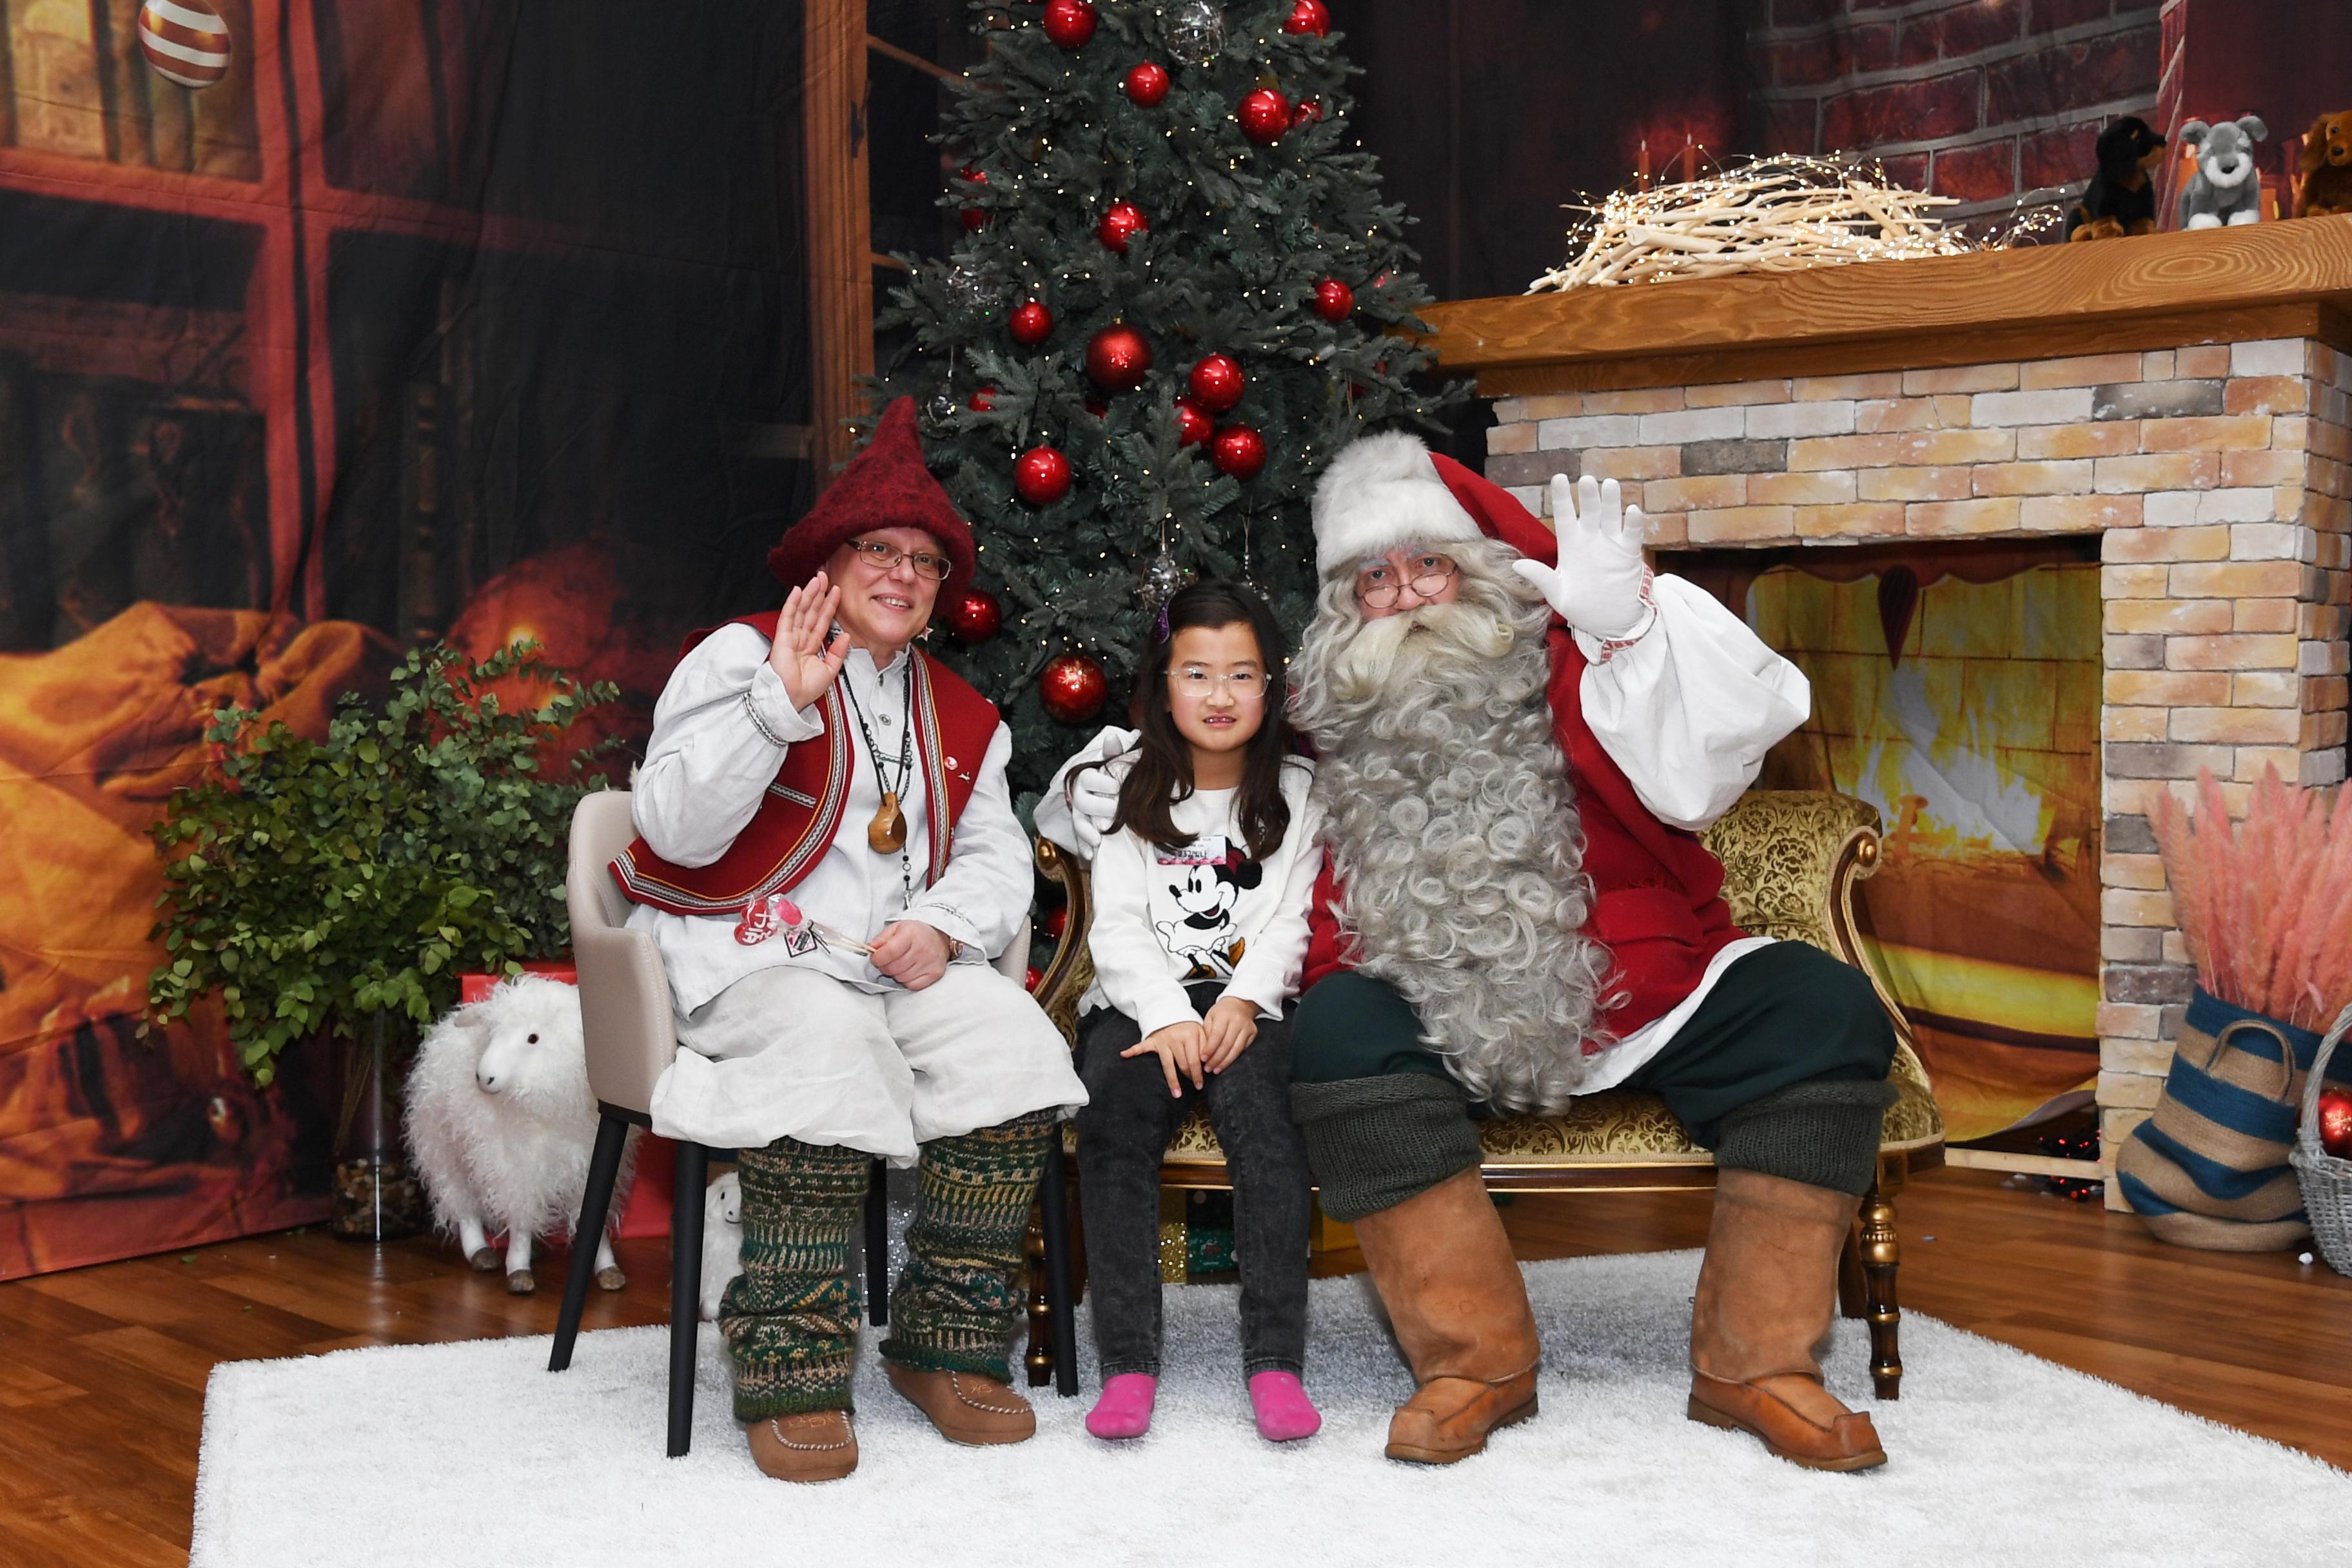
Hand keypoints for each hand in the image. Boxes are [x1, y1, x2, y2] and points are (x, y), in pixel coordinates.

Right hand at [768, 571, 848, 710]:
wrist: (791, 699)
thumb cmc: (806, 689)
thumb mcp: (830, 670)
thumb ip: (838, 652)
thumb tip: (845, 635)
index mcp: (812, 646)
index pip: (822, 620)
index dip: (829, 605)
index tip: (837, 591)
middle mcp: (801, 638)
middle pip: (811, 611)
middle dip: (819, 593)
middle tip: (825, 576)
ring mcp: (791, 637)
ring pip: (802, 610)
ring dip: (809, 594)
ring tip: (817, 578)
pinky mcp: (782, 638)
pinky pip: (788, 617)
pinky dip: (793, 603)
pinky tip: (798, 591)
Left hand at [869, 920, 952, 990]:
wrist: (939, 938)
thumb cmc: (915, 933)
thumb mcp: (897, 928)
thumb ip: (881, 938)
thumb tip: (870, 948)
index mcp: (911, 933)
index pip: (889, 952)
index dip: (877, 958)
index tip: (875, 958)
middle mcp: (923, 948)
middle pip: (893, 968)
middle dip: (886, 966)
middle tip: (889, 960)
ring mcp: (930, 962)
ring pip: (901, 978)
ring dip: (896, 974)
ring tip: (901, 964)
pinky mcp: (936, 973)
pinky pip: (913, 985)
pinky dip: (907, 981)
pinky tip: (910, 970)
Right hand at [1063, 726, 1138, 856]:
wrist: (1106, 793)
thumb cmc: (1112, 776)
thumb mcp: (1113, 763)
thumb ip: (1113, 753)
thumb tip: (1113, 738)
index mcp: (1086, 777)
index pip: (1088, 779)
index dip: (1101, 783)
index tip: (1116, 787)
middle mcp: (1079, 796)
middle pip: (1083, 802)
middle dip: (1098, 808)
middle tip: (1114, 812)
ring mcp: (1079, 814)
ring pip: (1078, 822)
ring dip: (1087, 832)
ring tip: (1098, 840)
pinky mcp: (1082, 830)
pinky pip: (1079, 840)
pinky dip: (1084, 848)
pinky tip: (1091, 855)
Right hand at [1123, 1020, 1206, 1097]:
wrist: (1174, 1012)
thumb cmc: (1189, 1027)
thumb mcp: (1202, 1032)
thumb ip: (1206, 1045)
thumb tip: (1209, 1065)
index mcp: (1190, 1035)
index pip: (1195, 1060)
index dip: (1198, 1074)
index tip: (1201, 1085)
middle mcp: (1175, 1038)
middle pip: (1182, 1064)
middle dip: (1189, 1077)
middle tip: (1195, 1086)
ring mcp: (1162, 1040)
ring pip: (1167, 1065)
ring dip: (1173, 1081)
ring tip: (1177, 1094)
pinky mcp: (1152, 1040)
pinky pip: (1141, 1046)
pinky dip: (1132, 1050)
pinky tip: (1124, 1054)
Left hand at [1200, 995, 1258, 1073]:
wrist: (1239, 1003)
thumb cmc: (1221, 1013)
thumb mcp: (1210, 1018)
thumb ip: (1207, 1034)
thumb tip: (1203, 1053)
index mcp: (1224, 1015)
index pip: (1216, 1035)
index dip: (1209, 1049)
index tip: (1202, 1059)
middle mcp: (1237, 1020)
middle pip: (1227, 1044)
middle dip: (1216, 1059)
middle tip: (1208, 1069)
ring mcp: (1247, 1027)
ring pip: (1236, 1049)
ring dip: (1225, 1062)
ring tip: (1216, 1070)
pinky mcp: (1253, 1032)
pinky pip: (1243, 1049)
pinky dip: (1234, 1058)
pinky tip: (1226, 1063)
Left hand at [1511, 474, 1650, 638]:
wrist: (1610, 621)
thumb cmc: (1582, 607)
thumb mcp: (1558, 594)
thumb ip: (1541, 577)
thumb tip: (1516, 564)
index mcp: (1570, 545)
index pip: (1565, 515)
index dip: (1562, 497)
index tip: (1559, 477)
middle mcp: (1590, 539)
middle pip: (1589, 511)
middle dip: (1588, 495)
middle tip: (1587, 479)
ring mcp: (1611, 544)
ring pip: (1611, 516)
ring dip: (1611, 501)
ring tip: (1609, 484)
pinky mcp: (1629, 553)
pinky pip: (1632, 534)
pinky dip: (1632, 523)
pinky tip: (1631, 511)